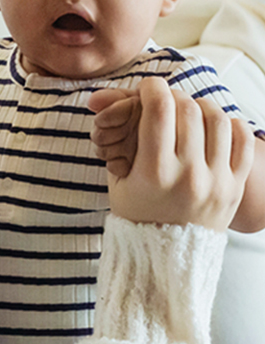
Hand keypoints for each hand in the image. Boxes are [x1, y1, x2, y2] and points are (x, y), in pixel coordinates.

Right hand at [90, 76, 254, 230]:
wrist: (167, 257)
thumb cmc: (137, 213)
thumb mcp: (117, 178)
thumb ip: (114, 137)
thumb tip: (99, 98)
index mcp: (154, 173)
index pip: (159, 111)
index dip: (152, 88)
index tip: (148, 86)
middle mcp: (189, 175)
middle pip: (188, 110)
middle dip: (174, 95)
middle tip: (165, 99)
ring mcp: (217, 181)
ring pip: (218, 120)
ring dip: (202, 106)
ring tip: (190, 110)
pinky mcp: (234, 187)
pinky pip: (243, 142)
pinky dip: (231, 124)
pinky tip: (215, 125)